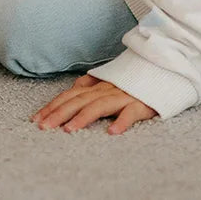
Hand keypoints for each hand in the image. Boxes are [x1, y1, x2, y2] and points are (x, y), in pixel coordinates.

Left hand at [32, 75, 156, 134]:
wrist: (165, 68)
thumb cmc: (135, 79)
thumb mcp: (111, 79)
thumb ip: (92, 82)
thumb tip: (75, 86)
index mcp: (98, 86)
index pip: (70, 95)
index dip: (53, 106)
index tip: (36, 119)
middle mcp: (107, 89)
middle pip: (79, 101)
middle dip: (59, 113)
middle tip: (43, 127)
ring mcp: (124, 96)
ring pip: (100, 105)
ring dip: (84, 117)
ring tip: (69, 130)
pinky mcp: (143, 104)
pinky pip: (131, 113)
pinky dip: (122, 122)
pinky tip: (112, 132)